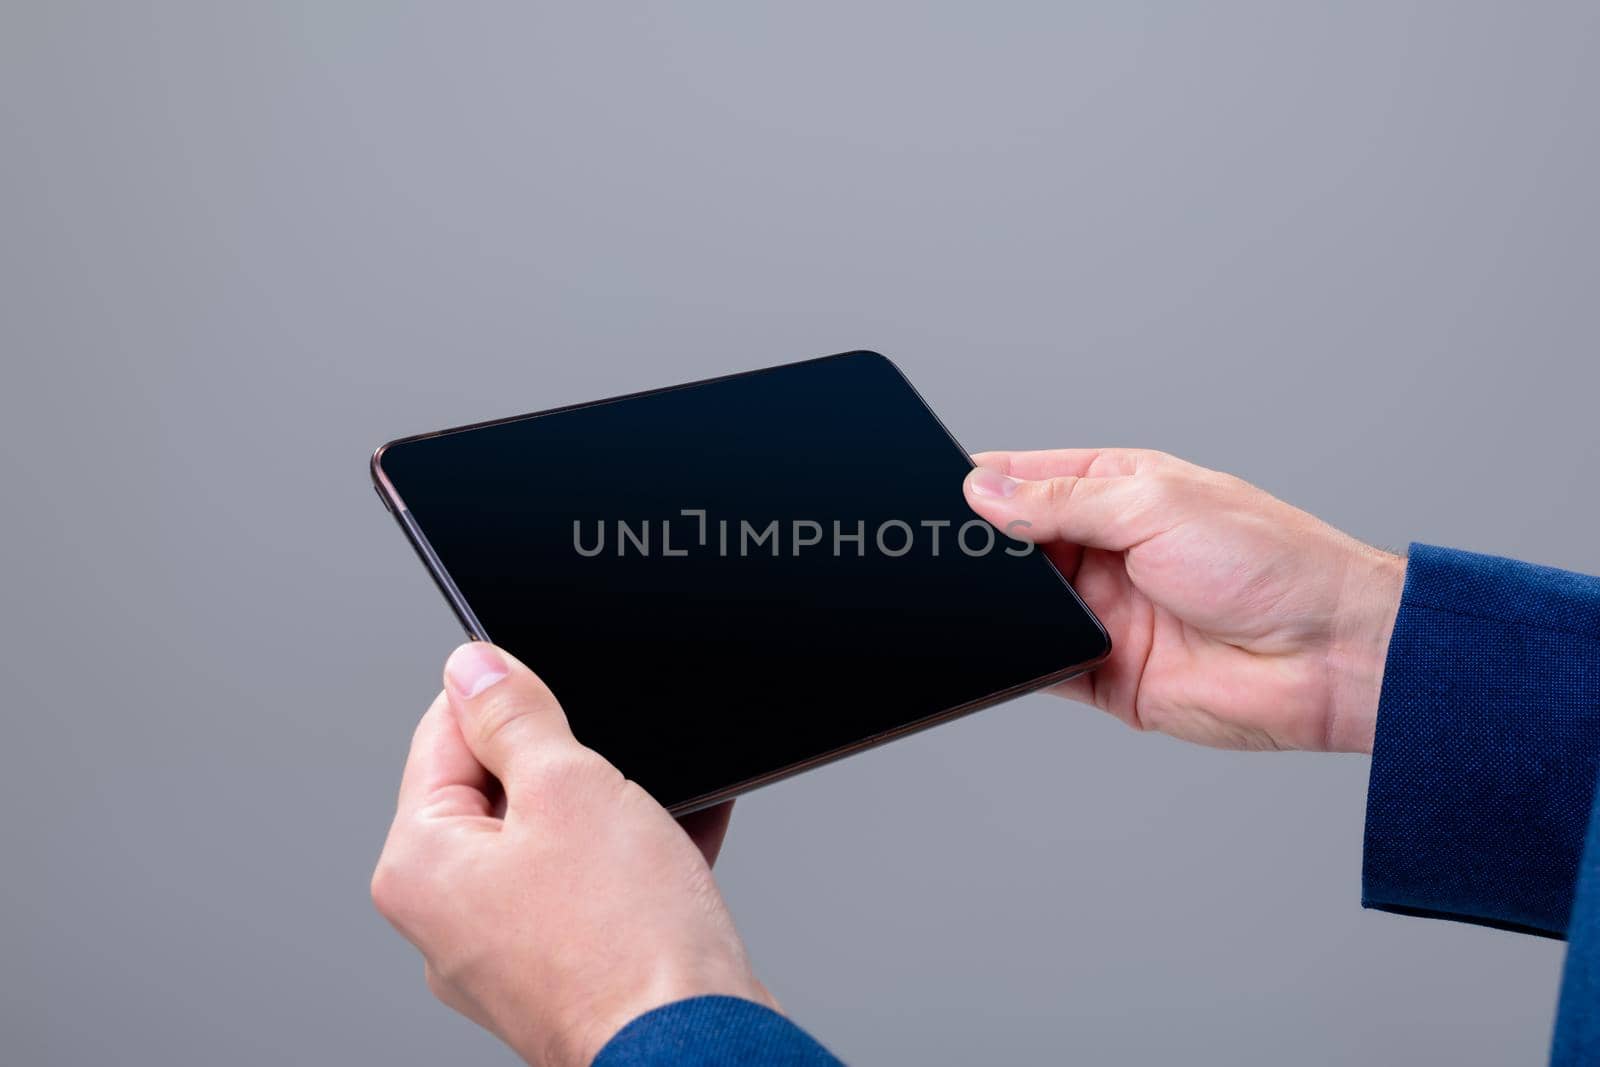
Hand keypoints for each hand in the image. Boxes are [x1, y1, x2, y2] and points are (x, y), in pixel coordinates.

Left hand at [371, 642, 773, 1066]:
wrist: (694, 1045)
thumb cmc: (626, 942)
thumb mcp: (568, 786)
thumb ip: (513, 715)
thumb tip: (473, 667)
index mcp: (420, 866)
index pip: (443, 736)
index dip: (507, 698)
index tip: (555, 690)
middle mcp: (447, 919)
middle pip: (500, 791)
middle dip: (568, 764)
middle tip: (611, 772)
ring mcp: (505, 955)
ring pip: (556, 840)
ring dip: (611, 810)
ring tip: (654, 818)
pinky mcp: (564, 975)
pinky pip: (591, 890)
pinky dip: (633, 858)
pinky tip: (680, 841)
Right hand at [964, 449, 1403, 752]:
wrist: (1329, 657)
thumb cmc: (1272, 564)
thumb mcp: (1156, 505)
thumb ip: (1064, 500)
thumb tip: (985, 491)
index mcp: (1121, 491)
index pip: (1031, 479)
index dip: (984, 483)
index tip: (941, 488)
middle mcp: (1109, 550)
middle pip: (1017, 544)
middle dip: (985, 546)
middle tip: (949, 547)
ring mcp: (1105, 613)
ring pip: (1023, 606)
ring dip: (1002, 603)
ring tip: (979, 596)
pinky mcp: (1106, 675)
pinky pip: (1041, 665)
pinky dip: (1016, 658)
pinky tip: (1004, 646)